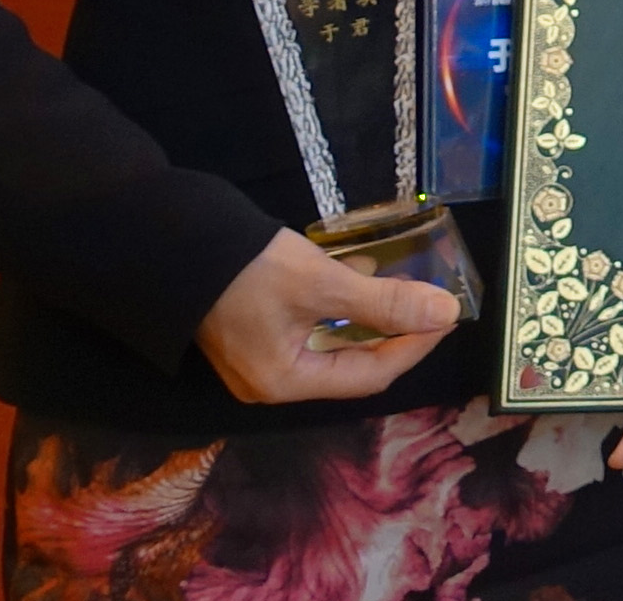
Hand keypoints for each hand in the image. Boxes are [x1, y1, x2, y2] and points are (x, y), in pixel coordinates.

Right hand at [194, 228, 461, 404]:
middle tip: (431, 303)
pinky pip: (313, 327)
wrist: (176, 241)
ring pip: (334, 344)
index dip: (412, 347)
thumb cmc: (250, 269)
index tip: (446, 316)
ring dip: (371, 317)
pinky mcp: (256, 328)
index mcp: (285, 382)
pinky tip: (363, 274)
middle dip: (395, 333)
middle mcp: (272, 381)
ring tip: (406, 287)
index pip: (368, 377)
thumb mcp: (323, 283)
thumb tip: (445, 313)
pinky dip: (343, 306)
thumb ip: (385, 301)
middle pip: (351, 365)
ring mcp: (260, 357)